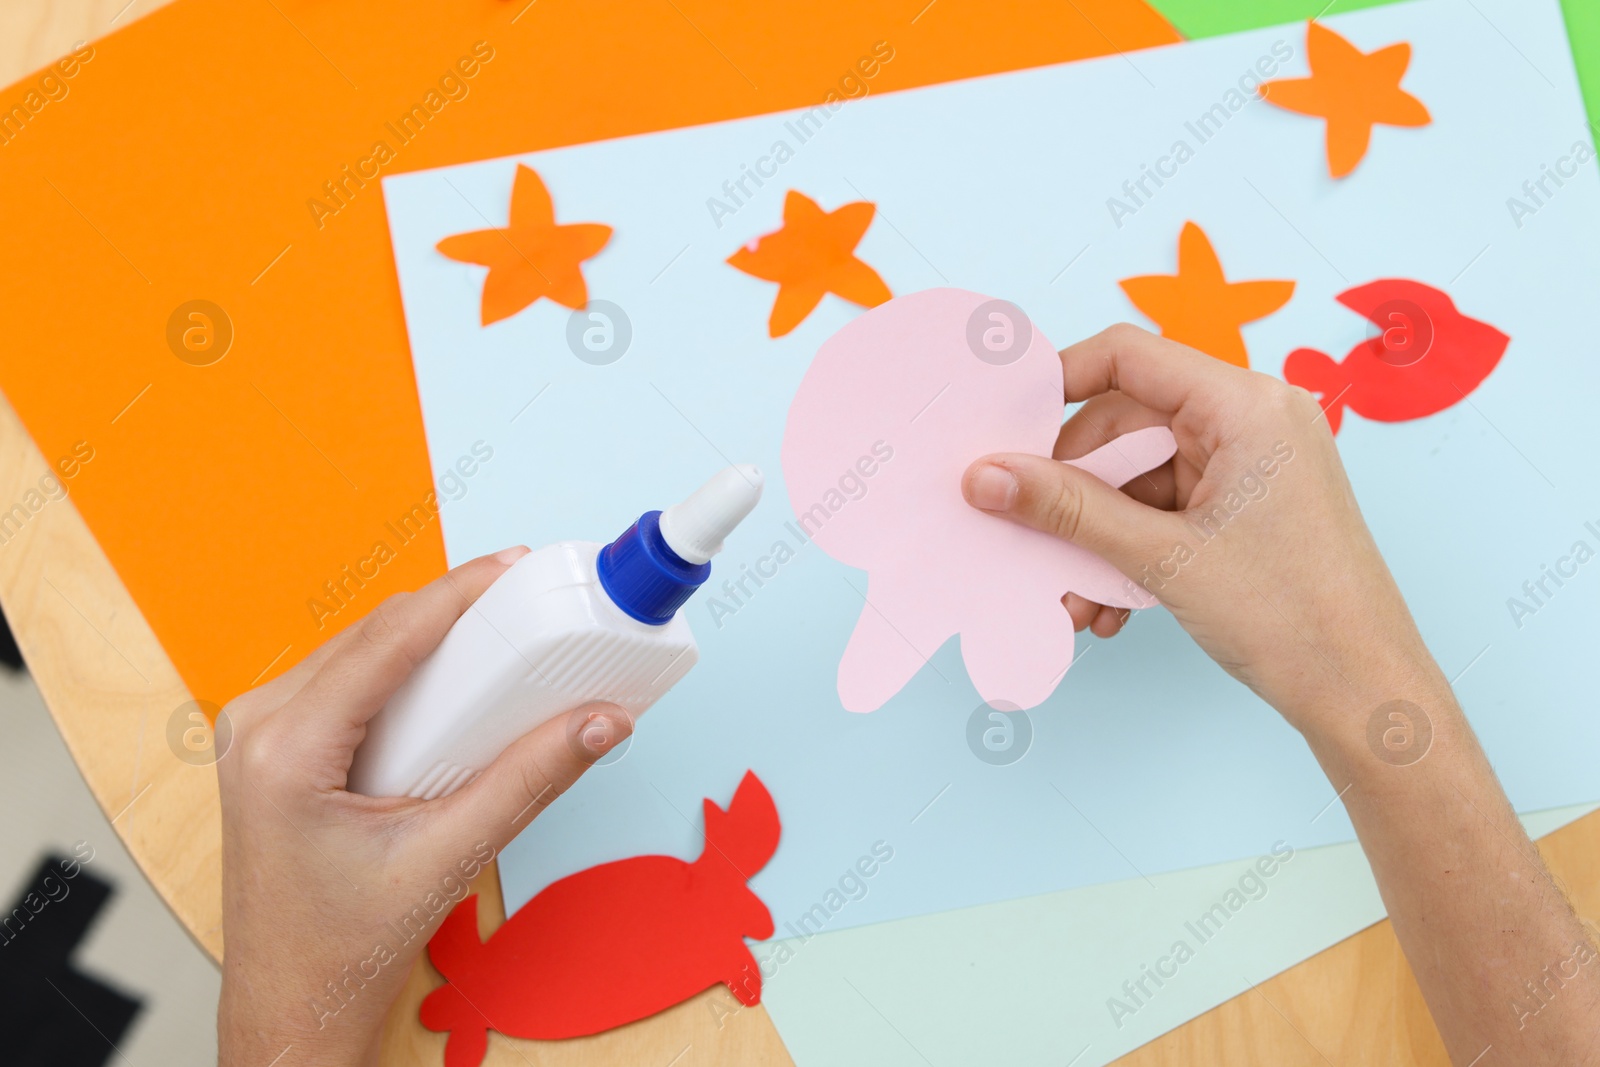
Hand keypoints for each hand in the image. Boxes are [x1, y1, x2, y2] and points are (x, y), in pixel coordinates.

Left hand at [216, 547, 630, 1066]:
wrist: (293, 1002)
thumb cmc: (345, 945)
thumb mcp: (450, 857)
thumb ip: (531, 780)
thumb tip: (599, 721)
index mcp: (287, 750)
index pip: (387, 640)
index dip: (458, 593)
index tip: (515, 566)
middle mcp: (259, 726)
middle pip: (373, 634)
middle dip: (453, 611)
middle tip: (526, 599)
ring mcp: (257, 731)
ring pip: (359, 648)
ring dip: (428, 636)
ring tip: (498, 634)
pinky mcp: (273, 742)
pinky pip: (346, 676)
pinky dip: (402, 666)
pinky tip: (449, 675)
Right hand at [963, 324, 1599, 1062]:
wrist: (1366, 693)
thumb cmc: (1292, 616)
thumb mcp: (1160, 557)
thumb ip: (1066, 508)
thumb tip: (987, 476)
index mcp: (1246, 405)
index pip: (1129, 357)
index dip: (1057, 382)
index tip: (1004, 423)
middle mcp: (1256, 420)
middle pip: (1129, 422)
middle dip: (1073, 485)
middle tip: (1026, 528)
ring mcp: (1257, 464)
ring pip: (1144, 475)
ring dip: (1098, 532)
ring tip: (1072, 595)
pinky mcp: (1254, 505)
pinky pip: (1171, 507)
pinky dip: (1133, 548)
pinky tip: (1108, 605)